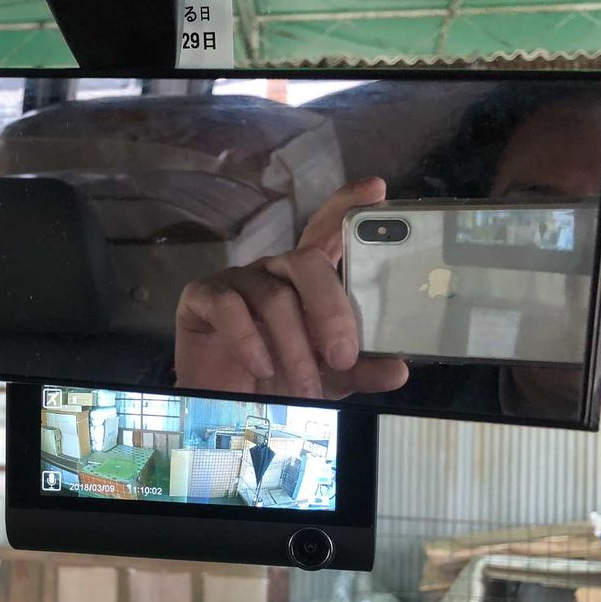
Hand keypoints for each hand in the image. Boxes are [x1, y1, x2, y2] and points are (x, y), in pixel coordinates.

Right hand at [174, 177, 408, 397]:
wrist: (221, 410)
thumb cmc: (275, 382)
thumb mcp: (326, 380)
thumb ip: (360, 370)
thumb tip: (399, 369)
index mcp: (306, 282)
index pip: (327, 233)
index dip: (347, 208)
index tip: (376, 191)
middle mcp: (274, 271)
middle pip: (306, 261)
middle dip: (330, 309)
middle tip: (343, 355)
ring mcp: (237, 281)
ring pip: (274, 296)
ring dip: (294, 347)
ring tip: (304, 387)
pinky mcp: (201, 298)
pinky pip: (229, 307)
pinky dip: (249, 342)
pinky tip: (261, 368)